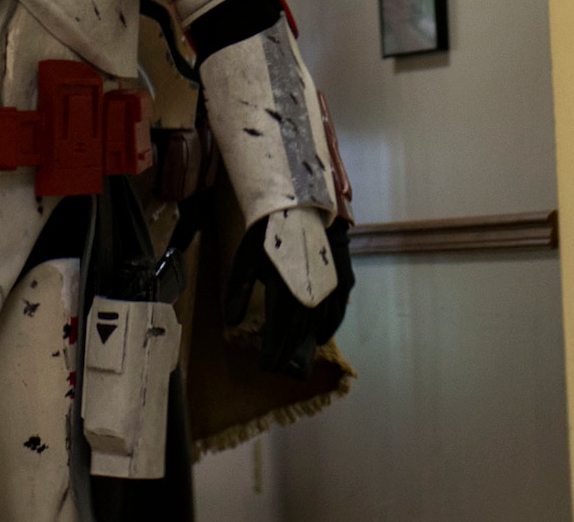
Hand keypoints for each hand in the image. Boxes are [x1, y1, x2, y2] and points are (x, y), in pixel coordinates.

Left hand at [225, 210, 354, 378]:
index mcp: (283, 291)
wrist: (304, 205)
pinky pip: (337, 312)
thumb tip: (230, 321)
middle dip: (287, 353)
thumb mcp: (246, 259)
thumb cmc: (269, 231)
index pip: (279, 333)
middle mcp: (309, 295)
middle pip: (298, 334)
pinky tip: (321, 337)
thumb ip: (238, 291)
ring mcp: (330, 289)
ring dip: (305, 343)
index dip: (272, 353)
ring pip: (317, 326)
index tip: (265, 367)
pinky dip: (329, 328)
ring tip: (295, 356)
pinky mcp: (343, 281)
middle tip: (278, 367)